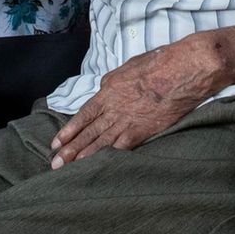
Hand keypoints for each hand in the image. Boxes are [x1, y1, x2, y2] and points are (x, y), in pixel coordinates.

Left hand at [49, 37, 221, 167]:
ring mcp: (126, 120)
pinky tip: (97, 168)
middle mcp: (113, 107)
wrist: (180, 70)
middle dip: (70, 149)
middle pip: (87, 131)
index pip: (83, 114)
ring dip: (83, 157)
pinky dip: (108, 159)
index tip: (56, 142)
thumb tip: (104, 89)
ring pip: (100, 142)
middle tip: (54, 163)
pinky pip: (120, 148)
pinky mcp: (141, 130)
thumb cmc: (158, 63)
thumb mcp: (128, 67)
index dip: (69, 130)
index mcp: (108, 90)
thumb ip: (113, 82)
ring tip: (68, 169)